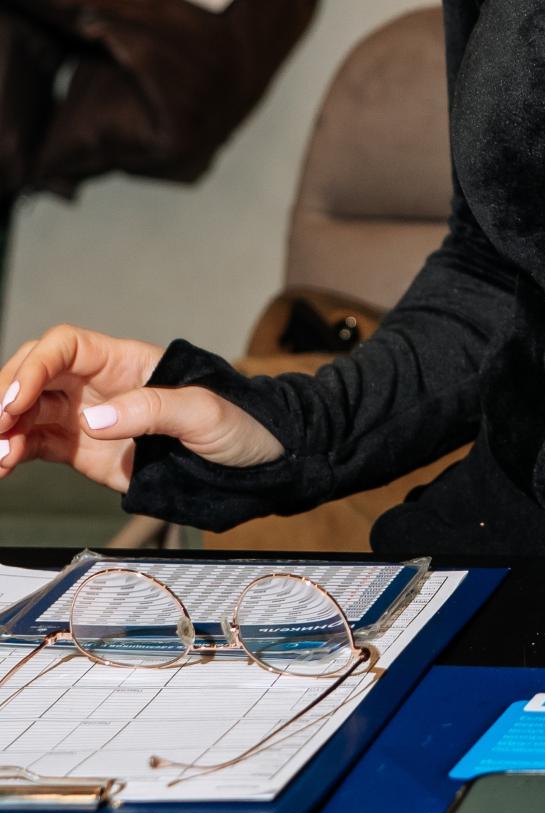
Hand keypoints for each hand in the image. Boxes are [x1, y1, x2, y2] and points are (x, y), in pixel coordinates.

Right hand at [0, 326, 282, 494]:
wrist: (253, 463)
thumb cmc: (237, 425)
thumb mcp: (205, 413)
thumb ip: (152, 410)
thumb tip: (93, 419)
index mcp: (124, 361)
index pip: (65, 346)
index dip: (35, 366)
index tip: (15, 399)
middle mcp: (97, 383)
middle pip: (34, 373)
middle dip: (5, 394)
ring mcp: (86, 416)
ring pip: (26, 410)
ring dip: (2, 428)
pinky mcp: (81, 449)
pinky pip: (34, 444)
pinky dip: (11, 453)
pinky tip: (1, 466)